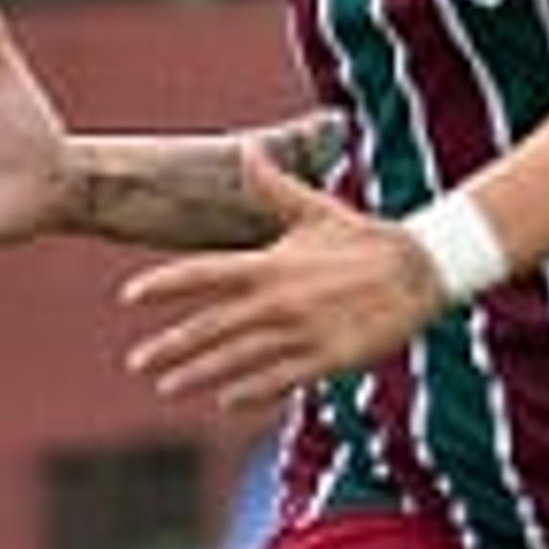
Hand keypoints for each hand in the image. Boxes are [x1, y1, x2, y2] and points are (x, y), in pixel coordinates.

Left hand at [119, 150, 450, 407]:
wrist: (420, 268)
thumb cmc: (362, 236)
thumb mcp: (314, 208)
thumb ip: (272, 186)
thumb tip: (246, 148)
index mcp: (270, 263)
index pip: (202, 273)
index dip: (163, 285)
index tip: (128, 296)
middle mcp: (278, 300)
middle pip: (210, 327)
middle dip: (170, 346)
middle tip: (136, 362)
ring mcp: (302, 332)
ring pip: (237, 360)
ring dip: (199, 375)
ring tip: (167, 387)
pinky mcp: (328, 359)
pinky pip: (279, 380)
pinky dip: (250, 392)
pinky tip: (226, 401)